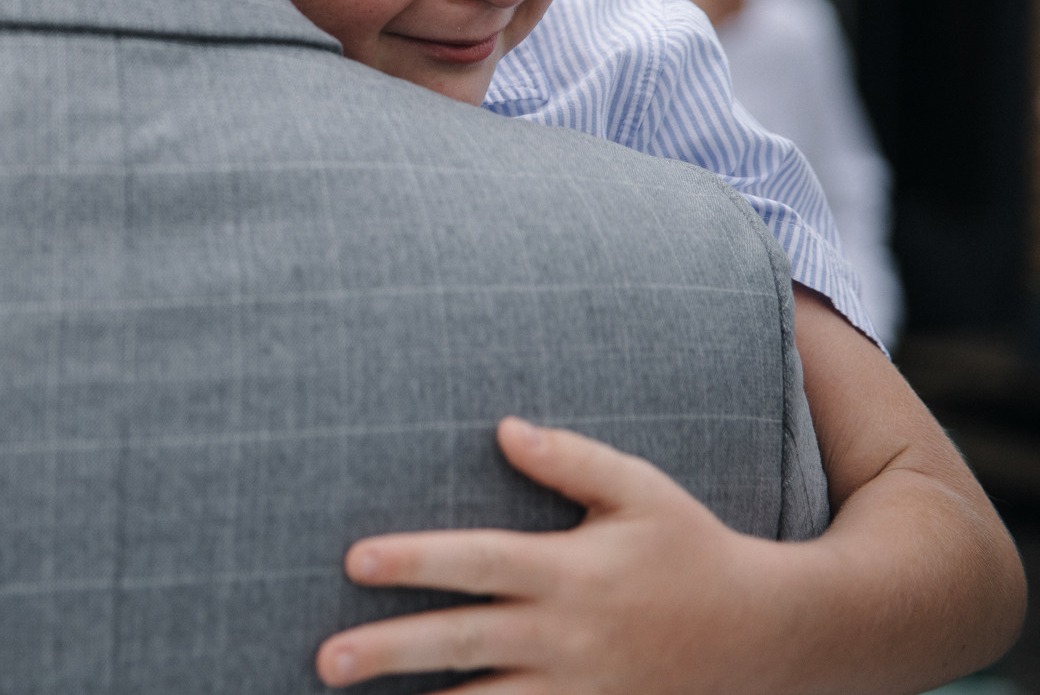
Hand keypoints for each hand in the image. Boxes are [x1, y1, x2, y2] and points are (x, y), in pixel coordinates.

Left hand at [315, 416, 791, 693]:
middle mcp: (567, 635)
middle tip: (324, 660)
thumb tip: (503, 426)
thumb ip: (571, 459)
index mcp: (571, 569)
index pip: (479, 561)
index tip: (353, 560)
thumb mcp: (640, 491)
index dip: (416, 560)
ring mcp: (580, 689)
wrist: (770, 635)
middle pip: (464, 643)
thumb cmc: (690, 547)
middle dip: (390, 652)